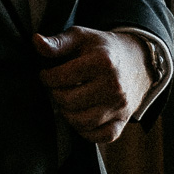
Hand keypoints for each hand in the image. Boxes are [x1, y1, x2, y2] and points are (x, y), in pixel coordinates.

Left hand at [33, 27, 151, 143]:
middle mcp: (113, 86)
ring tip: (67, 100)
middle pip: (68, 101)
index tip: (47, 74)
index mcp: (102, 62)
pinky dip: (86, 131)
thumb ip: (57, 42)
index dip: (46, 77)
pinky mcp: (123, 120)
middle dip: (56, 95)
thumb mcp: (80, 37)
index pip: (60, 77)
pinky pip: (100, 136)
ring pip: (81, 122)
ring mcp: (120, 106)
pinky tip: (80, 116)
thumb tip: (36, 41)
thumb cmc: (102, 49)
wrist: (137, 61)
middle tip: (57, 88)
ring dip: (67, 113)